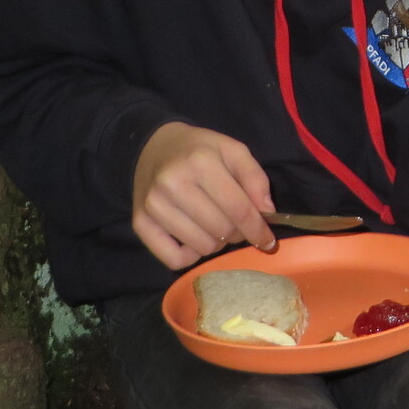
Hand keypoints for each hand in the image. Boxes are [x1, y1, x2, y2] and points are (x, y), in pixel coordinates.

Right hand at [131, 122, 277, 269]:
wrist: (154, 148)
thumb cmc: (199, 150)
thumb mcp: (233, 151)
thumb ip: (255, 178)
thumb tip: (267, 213)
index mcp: (200, 161)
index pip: (238, 209)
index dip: (257, 229)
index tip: (268, 241)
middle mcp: (172, 183)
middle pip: (221, 230)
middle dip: (236, 232)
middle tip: (235, 223)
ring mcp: (153, 205)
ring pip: (201, 247)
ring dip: (216, 242)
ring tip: (214, 225)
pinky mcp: (140, 223)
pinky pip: (174, 260)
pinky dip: (191, 256)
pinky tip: (194, 237)